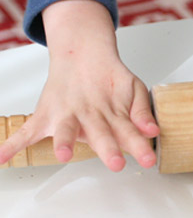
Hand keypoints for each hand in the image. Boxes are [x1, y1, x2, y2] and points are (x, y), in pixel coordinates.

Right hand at [0, 0, 158, 171]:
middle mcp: (90, 114)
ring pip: (66, 129)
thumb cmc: (110, 79)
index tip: (149, 159)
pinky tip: (1, 158)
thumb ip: (143, 111)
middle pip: (100, 133)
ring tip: (64, 154)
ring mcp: (67, 114)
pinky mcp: (46, 115)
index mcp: (114, 113)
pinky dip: (12, 144)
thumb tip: (153, 131)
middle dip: (108, 148)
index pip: (129, 132)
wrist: (83, 55)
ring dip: (65, 141)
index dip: (139, 146)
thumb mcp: (134, 90)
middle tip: (116, 162)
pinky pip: (26, 131)